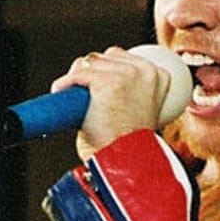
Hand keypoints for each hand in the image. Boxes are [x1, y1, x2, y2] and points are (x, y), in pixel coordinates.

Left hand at [52, 46, 172, 157]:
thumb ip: (130, 93)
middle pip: (105, 56)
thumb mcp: (140, 111)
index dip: (105, 69)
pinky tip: (60, 92)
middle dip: (90, 72)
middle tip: (82, 95)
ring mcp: (127, 75)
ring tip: (76, 98)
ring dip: (77, 77)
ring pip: (89, 62)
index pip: (122, 57)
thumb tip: (102, 83)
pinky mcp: (108, 83)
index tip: (94, 86)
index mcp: (159, 76)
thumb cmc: (128, 147)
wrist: (125, 164)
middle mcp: (146, 71)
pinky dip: (65, 83)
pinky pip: (78, 75)